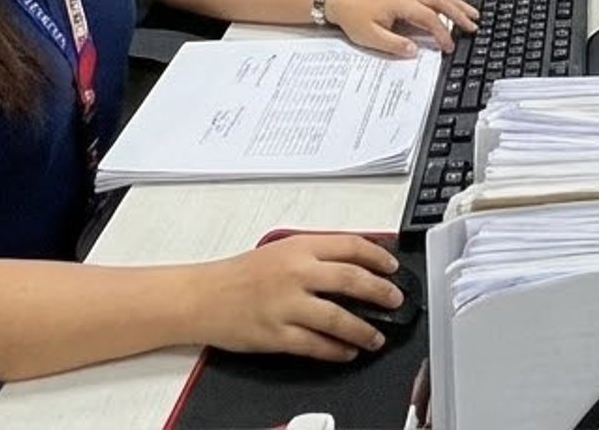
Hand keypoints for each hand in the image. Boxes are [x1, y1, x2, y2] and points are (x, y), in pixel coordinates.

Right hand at [197, 232, 405, 360]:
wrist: (203, 296)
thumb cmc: (240, 274)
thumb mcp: (282, 249)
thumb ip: (316, 254)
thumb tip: (354, 263)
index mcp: (300, 247)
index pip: (352, 246)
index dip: (379, 257)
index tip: (392, 268)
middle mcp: (297, 273)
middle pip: (352, 280)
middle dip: (381, 292)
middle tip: (395, 301)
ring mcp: (287, 305)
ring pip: (339, 318)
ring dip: (364, 329)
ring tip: (377, 336)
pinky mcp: (277, 335)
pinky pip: (316, 345)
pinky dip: (337, 350)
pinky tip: (348, 351)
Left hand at [328, 0, 478, 56]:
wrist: (343, 2)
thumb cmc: (355, 17)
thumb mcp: (371, 36)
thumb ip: (394, 44)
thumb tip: (414, 50)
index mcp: (402, 4)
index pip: (430, 18)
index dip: (442, 33)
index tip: (449, 47)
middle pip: (441, 1)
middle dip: (460, 13)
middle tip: (474, 26)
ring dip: (458, 5)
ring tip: (473, 15)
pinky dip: (449, 3)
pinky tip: (454, 10)